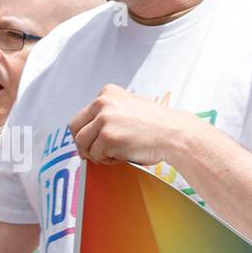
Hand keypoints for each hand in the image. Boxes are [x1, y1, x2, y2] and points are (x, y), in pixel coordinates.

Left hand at [69, 85, 196, 166]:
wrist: (176, 134)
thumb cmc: (159, 125)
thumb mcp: (132, 107)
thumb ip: (112, 112)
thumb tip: (94, 130)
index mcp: (108, 92)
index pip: (84, 114)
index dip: (88, 131)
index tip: (95, 141)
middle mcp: (102, 102)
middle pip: (75, 127)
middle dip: (83, 143)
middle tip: (93, 154)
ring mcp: (104, 119)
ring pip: (82, 143)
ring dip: (95, 154)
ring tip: (113, 156)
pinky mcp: (107, 137)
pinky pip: (96, 155)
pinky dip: (107, 160)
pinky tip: (122, 157)